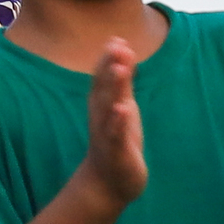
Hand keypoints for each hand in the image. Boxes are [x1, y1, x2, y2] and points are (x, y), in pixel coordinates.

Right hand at [83, 38, 149, 205]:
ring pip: (109, 108)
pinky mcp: (116, 151)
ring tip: (120, 70)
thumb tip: (122, 48)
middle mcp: (100, 117)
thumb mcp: (121, 105)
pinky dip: (118, 122)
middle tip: (116, 46)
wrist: (107, 183)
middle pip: (103, 89)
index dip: (107, 60)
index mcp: (102, 106)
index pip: (102, 79)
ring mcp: (107, 134)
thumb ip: (122, 79)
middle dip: (109, 68)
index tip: (116, 39)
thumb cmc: (115, 141)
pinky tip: (122, 109)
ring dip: (113, 89)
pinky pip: (115, 134)